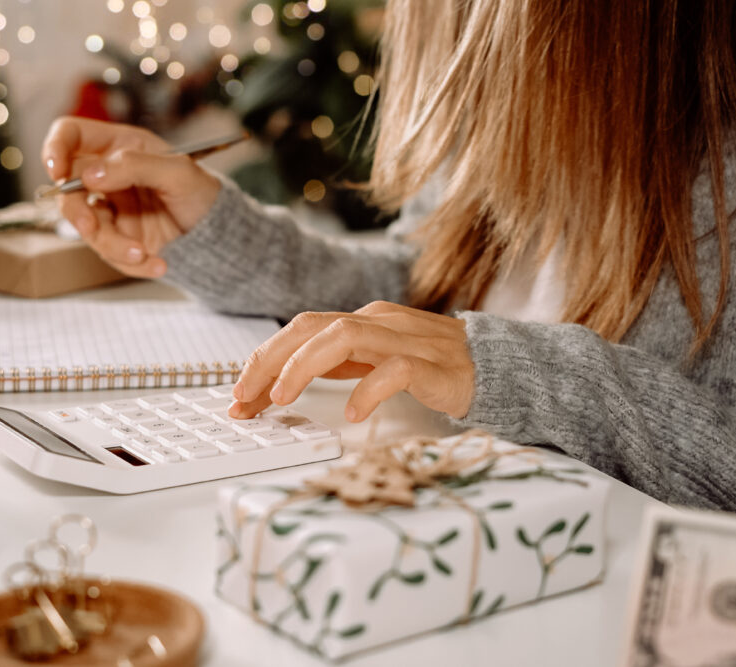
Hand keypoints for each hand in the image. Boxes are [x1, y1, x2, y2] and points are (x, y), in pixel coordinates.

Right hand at [40, 117, 220, 278]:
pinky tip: (159, 263)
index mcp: (120, 147)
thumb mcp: (179, 172)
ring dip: (112, 245)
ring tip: (143, 253)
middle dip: (75, 211)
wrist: (219, 235)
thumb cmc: (202, 194)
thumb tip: (90, 175)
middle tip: (90, 227)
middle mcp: (108, 176)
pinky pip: (109, 253)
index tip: (57, 170)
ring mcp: (111, 209)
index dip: (56, 148)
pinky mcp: (119, 238)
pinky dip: (132, 263)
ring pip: (86, 227)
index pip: (72, 136)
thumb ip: (135, 166)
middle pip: (67, 188)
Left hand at [229, 301, 474, 421]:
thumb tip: (281, 382)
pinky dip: (368, 390)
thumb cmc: (432, 366)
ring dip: (305, 366)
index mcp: (361, 321)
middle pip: (311, 326)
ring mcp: (405, 340)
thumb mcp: (374, 361)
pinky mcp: (432, 365)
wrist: (497, 367)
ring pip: (344, 337)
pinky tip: (353, 414)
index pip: (300, 331)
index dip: (263, 359)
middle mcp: (378, 322)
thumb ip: (336, 364)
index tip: (239, 396)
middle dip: (269, 360)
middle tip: (244, 398)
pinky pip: (395, 370)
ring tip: (283, 398)